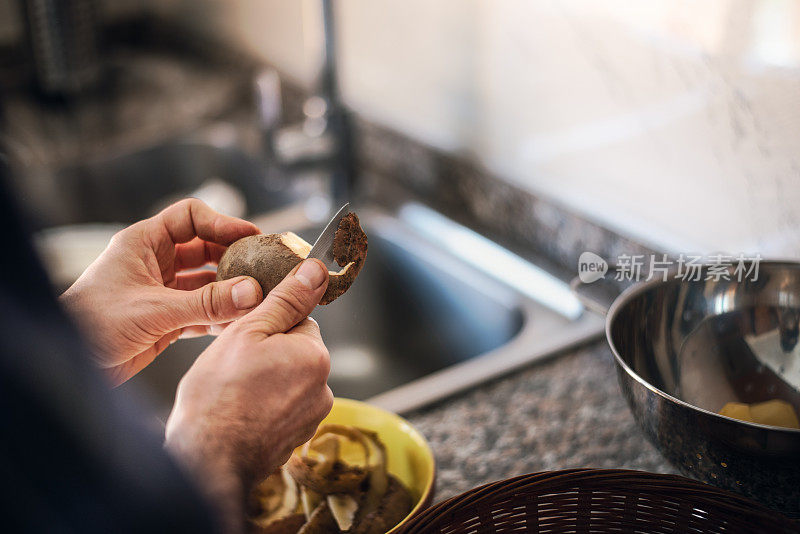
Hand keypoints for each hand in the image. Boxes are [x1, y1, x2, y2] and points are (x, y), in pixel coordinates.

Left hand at [60, 199, 262, 384]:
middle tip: (264, 266)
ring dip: (231, 291)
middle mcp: (155, 263)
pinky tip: (239, 324)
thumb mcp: (155, 310)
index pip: (190, 217)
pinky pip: (203, 312)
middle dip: (234, 258)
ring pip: (207, 283)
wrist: (70, 365)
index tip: (251, 235)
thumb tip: (251, 292)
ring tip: (259, 298)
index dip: (222, 223)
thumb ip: (206, 302)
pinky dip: (220, 317)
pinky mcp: (166, 320)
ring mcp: (162, 292)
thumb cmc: (93, 324)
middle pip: (206, 249)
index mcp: (143, 243)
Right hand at [164, 258, 333, 532]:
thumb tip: (317, 269)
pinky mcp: (295, 439)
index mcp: (316, 356)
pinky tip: (238, 411)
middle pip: (294, 351)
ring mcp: (310, 418)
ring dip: (265, 380)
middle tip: (233, 365)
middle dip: (267, 353)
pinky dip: (263, 407)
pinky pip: (281, 409)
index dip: (267, 323)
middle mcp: (323, 388)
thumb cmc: (219, 396)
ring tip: (232, 391)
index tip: (244, 335)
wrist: (207, 461)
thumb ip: (285, 300)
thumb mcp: (248, 331)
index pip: (299, 321)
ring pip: (286, 380)